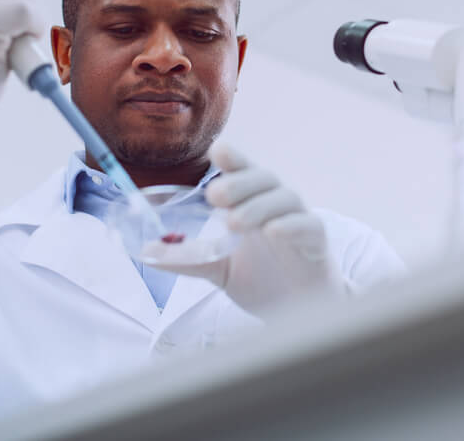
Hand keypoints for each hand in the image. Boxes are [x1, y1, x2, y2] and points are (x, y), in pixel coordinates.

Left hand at [157, 142, 346, 316]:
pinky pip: (308, 225)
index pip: (243, 171)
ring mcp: (298, 221)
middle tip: (214, 196)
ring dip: (258, 206)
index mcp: (253, 203)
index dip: (233, 158)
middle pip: (263, 178)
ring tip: (234, 222)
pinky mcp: (317, 242)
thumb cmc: (263, 280)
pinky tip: (272, 231)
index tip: (217, 151)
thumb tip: (146, 250)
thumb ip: (188, 257)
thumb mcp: (218, 268)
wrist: (299, 312)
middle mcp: (276, 206)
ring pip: (285, 198)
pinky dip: (291, 225)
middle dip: (239, 182)